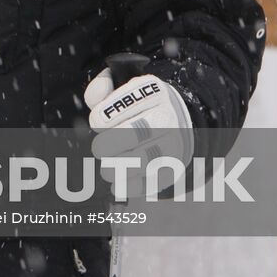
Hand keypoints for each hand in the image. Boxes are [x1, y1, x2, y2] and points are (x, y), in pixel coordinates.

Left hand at [85, 70, 193, 199]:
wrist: (178, 123)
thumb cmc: (139, 108)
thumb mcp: (121, 90)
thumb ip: (101, 91)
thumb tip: (98, 90)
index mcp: (152, 92)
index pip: (123, 105)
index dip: (101, 118)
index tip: (98, 124)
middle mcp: (167, 116)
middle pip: (135, 133)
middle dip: (109, 145)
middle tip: (99, 149)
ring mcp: (173, 144)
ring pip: (145, 160)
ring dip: (119, 168)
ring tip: (107, 169)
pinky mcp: (174, 167)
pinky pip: (154, 181)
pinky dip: (132, 187)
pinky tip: (118, 184)